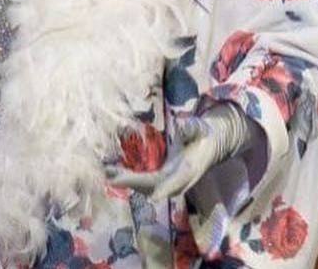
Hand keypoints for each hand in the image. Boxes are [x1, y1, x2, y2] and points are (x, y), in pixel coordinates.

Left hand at [105, 103, 254, 201]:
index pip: (170, 181)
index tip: (147, 194)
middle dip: (132, 183)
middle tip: (110, 176)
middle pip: (153, 187)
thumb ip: (192, 128)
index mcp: (188, 171)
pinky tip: (112, 169)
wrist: (211, 143)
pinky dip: (129, 178)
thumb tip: (180, 124)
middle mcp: (177, 180)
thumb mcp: (201, 128)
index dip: (157, 187)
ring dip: (126, 181)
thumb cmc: (206, 134)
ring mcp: (169, 181)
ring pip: (146, 187)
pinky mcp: (162, 177)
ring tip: (106, 171)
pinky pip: (144, 182)